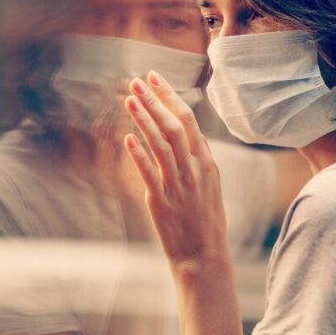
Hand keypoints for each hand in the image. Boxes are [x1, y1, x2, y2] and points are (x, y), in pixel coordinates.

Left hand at [122, 71, 229, 271]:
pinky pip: (150, 174)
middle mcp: (195, 170)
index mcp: (206, 163)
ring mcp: (179, 186)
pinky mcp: (163, 202)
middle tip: (136, 81)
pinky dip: (139, 154)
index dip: (170, 96)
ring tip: (129, 100)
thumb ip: (196, 159)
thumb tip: (182, 135)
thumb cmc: (204, 221)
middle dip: (155, 101)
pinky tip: (127, 138)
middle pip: (175, 126)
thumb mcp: (208, 185)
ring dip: (145, 120)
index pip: (189, 119)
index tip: (154, 78)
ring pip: (162, 145)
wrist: (205, 257)